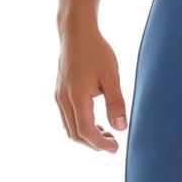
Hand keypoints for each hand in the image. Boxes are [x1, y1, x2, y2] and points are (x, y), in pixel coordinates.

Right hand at [54, 23, 127, 152]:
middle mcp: (64, 99)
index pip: (86, 132)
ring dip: (86, 136)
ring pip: (69, 127)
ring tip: (106, 133)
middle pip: (75, 134)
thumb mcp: (111, 76)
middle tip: (113, 143)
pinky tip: (96, 120)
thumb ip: (116, 103)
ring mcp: (59, 96)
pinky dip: (80, 125)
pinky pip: (67, 117)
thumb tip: (122, 128)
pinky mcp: (60, 92)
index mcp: (77, 97)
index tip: (116, 149)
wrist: (76, 33)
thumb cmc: (96, 51)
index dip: (100, 144)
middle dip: (94, 143)